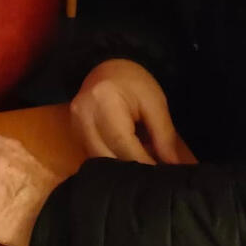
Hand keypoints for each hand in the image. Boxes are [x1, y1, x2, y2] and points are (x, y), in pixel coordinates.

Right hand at [70, 59, 193, 164]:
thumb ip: (163, 136)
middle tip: (152, 177)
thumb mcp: (155, 103)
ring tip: (141, 168)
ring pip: (99, 160)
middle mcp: (83, 116)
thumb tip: (171, 166)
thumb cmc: (134, 82)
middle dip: (131, 169)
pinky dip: (112, 161)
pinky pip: (93, 156)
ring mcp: (74, 126)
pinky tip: (127, 160)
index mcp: (104, 101)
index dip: (143, 162)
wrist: (107, 69)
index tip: (160, 176)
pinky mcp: (74, 134)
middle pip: (107, 155)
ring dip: (121, 168)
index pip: (123, 142)